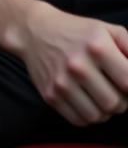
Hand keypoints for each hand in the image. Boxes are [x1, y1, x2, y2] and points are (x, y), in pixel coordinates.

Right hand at [18, 2, 127, 126]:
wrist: (33, 30)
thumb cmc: (76, 32)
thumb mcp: (107, 30)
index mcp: (96, 47)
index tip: (125, 84)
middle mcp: (78, 65)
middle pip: (115, 104)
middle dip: (120, 101)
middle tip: (113, 89)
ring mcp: (61, 81)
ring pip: (98, 116)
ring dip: (104, 110)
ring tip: (98, 94)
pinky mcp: (50, 94)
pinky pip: (80, 121)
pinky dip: (87, 115)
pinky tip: (84, 99)